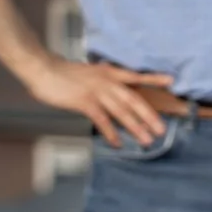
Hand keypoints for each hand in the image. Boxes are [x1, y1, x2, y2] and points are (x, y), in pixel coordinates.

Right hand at [22, 56, 172, 146]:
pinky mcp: (84, 101)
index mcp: (109, 73)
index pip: (136, 76)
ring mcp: (96, 91)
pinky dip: (111, 133)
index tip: (171, 81)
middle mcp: (107, 81)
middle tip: (162, 130)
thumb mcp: (89, 73)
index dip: (153, 78)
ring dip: (135, 128)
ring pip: (121, 112)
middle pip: (133, 100)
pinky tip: (117, 144)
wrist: (41, 67)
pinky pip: (102, 120)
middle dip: (150, 116)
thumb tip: (115, 93)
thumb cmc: (63, 73)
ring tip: (147, 140)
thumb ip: (104, 81)